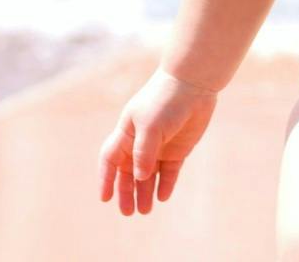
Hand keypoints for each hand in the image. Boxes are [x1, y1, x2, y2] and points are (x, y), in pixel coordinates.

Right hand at [96, 68, 218, 215]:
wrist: (193, 85)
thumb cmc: (165, 101)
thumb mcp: (150, 126)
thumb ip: (144, 152)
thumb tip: (140, 177)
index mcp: (126, 133)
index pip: (110, 160)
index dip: (106, 179)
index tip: (104, 198)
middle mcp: (140, 142)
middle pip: (128, 173)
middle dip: (126, 192)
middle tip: (127, 212)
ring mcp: (159, 147)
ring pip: (148, 176)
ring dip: (145, 192)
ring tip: (145, 211)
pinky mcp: (178, 150)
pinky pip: (168, 172)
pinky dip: (165, 184)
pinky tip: (162, 197)